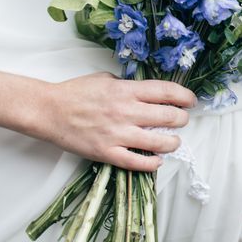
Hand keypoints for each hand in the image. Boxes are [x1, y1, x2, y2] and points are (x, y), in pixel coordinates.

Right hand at [43, 73, 196, 171]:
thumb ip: (128, 85)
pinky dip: (152, 163)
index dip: (185, 97)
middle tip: (182, 120)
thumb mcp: (106, 79)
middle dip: (182, 119)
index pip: (167, 92)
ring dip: (173, 142)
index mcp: (126, 90)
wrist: (49, 111)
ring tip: (173, 141)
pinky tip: (157, 160)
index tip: (191, 101)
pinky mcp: (107, 152)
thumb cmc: (76, 92)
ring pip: (159, 142)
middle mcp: (126, 111)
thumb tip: (147, 93)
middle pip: (169, 117)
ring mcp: (118, 134)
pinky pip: (137, 162)